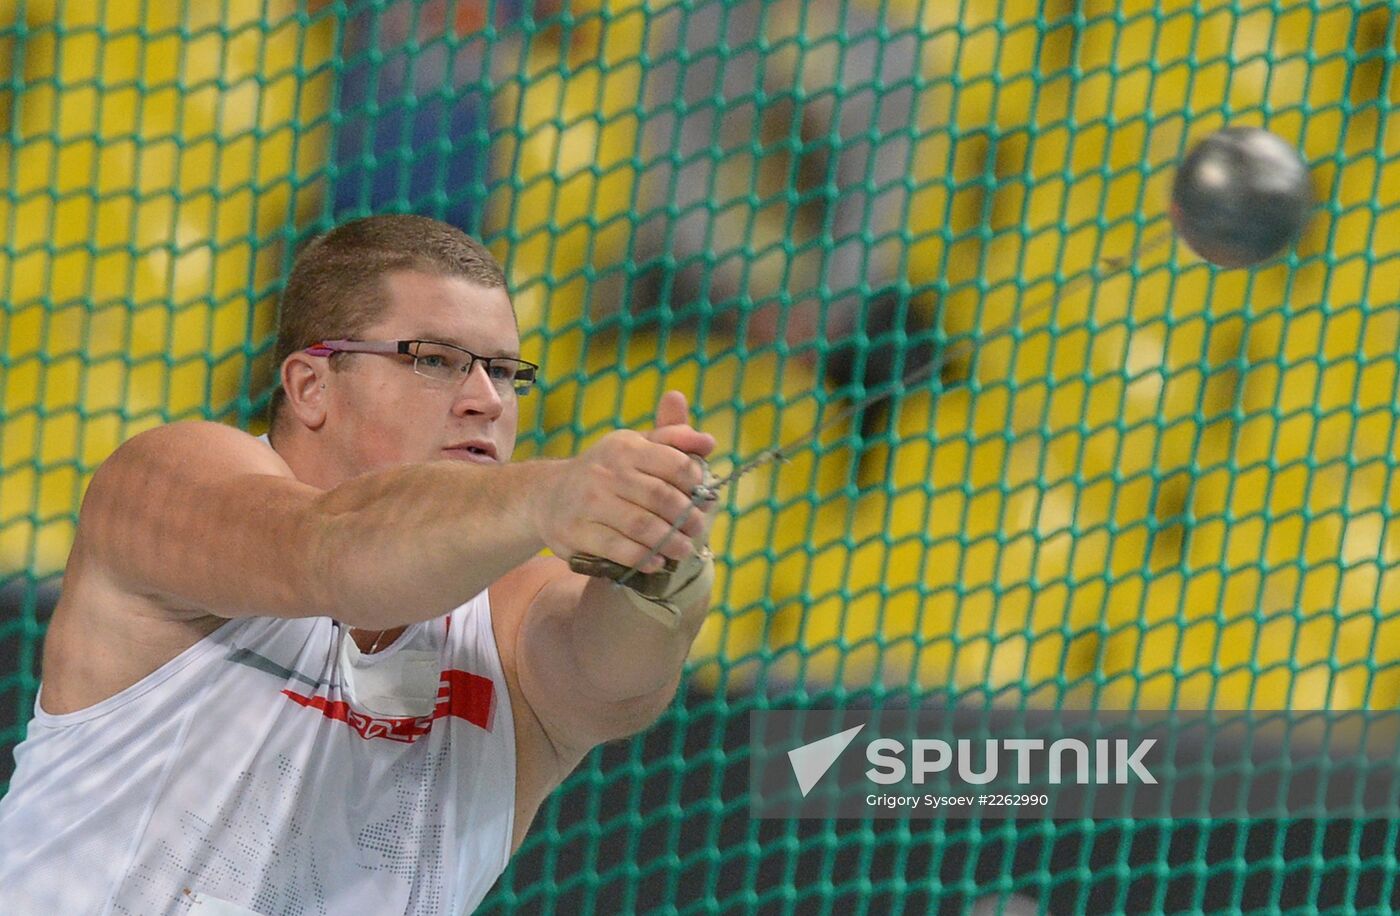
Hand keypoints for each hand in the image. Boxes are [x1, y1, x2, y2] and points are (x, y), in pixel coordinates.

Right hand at [533, 391, 714, 572]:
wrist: (547, 495)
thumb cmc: (606, 471)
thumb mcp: (635, 446)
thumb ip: (673, 440)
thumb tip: (708, 442)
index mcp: (625, 447)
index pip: (673, 463)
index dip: (695, 484)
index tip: (704, 498)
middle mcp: (605, 472)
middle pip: (660, 497)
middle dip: (686, 517)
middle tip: (697, 530)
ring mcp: (589, 503)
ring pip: (641, 525)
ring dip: (669, 541)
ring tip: (683, 550)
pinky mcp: (576, 532)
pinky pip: (618, 549)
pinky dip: (643, 558)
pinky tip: (656, 562)